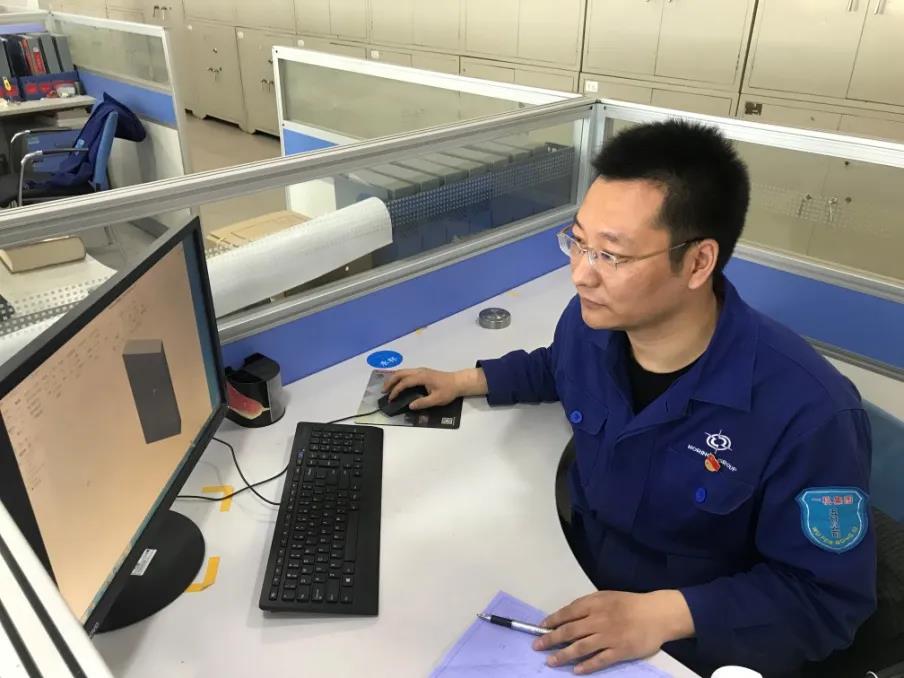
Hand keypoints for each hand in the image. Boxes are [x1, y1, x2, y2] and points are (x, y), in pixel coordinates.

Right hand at [381, 367, 486, 409]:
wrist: (458, 382)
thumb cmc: (449, 390)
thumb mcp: (437, 399)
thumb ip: (423, 403)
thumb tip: (410, 406)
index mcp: (422, 377)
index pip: (405, 382)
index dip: (396, 390)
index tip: (391, 398)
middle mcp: (419, 371)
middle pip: (400, 373)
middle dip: (390, 382)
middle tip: (383, 391)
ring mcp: (421, 370)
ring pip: (403, 371)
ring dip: (394, 378)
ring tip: (387, 388)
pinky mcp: (422, 372)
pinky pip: (407, 372)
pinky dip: (399, 377)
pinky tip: (397, 383)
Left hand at [532, 590, 693, 673]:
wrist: (657, 614)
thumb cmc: (629, 604)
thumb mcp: (606, 596)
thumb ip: (587, 605)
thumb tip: (567, 615)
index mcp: (595, 604)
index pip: (568, 613)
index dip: (552, 621)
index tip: (541, 628)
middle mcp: (599, 620)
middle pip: (569, 631)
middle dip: (550, 639)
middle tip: (537, 646)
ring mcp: (609, 637)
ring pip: (580, 648)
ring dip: (563, 655)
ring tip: (551, 661)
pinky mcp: (620, 651)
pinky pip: (599, 660)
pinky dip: (586, 666)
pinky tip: (576, 670)